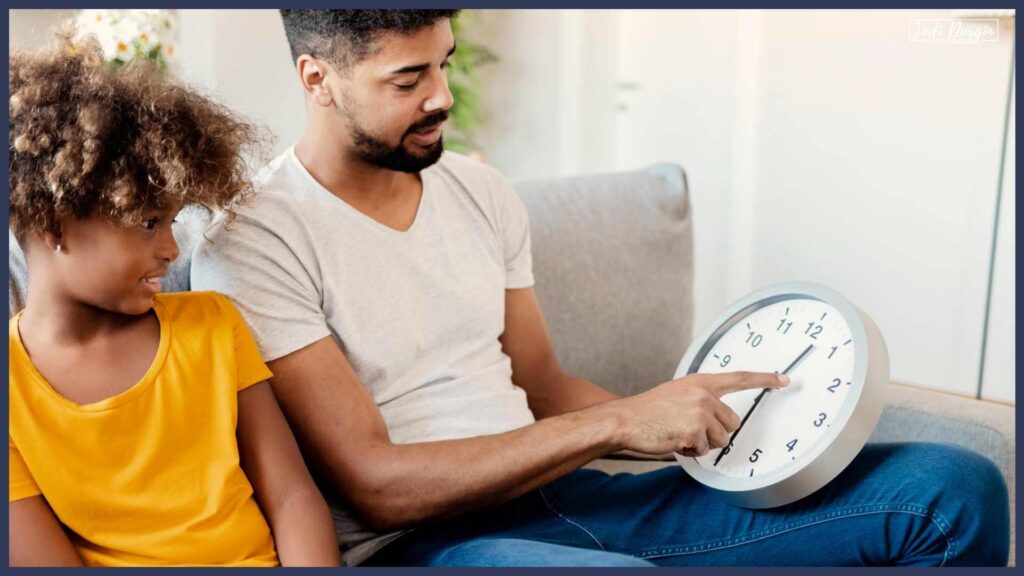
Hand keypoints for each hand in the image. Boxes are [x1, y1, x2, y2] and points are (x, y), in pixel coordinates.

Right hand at [600, 371, 788, 456]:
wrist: (624, 419)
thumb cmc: (647, 411)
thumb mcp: (676, 394)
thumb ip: (700, 399)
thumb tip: (720, 420)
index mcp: (700, 382)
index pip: (739, 378)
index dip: (764, 379)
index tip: (783, 379)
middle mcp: (703, 394)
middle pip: (732, 423)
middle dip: (715, 432)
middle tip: (689, 430)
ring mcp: (700, 412)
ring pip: (721, 440)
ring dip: (702, 443)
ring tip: (678, 433)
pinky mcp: (694, 430)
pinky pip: (704, 450)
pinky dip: (690, 451)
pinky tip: (673, 440)